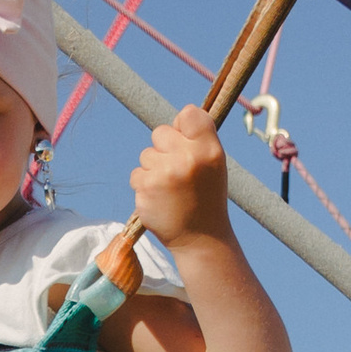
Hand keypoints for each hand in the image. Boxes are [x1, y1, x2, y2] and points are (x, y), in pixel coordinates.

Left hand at [128, 105, 233, 255]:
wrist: (200, 238)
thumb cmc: (206, 196)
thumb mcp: (214, 163)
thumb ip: (198, 139)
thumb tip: (176, 119)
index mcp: (209, 149)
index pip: (188, 113)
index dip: (182, 125)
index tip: (185, 140)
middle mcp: (188, 158)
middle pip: (160, 132)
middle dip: (164, 148)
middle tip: (177, 170)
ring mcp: (165, 173)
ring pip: (146, 155)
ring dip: (154, 168)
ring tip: (170, 188)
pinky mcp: (146, 188)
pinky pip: (136, 174)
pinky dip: (144, 185)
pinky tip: (160, 198)